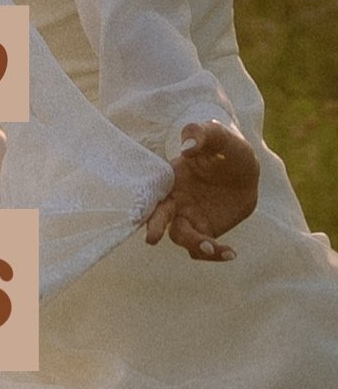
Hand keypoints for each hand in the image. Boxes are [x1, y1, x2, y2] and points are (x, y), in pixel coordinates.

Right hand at [145, 121, 259, 261]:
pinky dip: (214, 254)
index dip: (146, 204)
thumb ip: (202, 135)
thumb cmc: (226, 148)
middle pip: (159, 219)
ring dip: (194, 245)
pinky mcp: (206, 231)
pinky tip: (231, 253)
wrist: (246, 169)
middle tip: (151, 239)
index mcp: (170, 179)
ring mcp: (190, 219)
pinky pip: (204, 248)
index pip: (152, 193)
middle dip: (155, 227)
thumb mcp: (218, 135)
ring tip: (212, 247)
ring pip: (183, 238)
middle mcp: (175, 202)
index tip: (142, 213)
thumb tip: (188, 148)